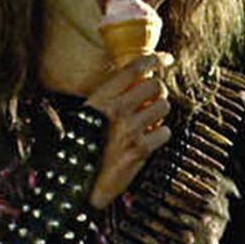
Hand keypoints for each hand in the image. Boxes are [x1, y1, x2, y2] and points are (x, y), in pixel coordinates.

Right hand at [83, 52, 172, 207]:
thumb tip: (135, 80)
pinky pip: (165, 132)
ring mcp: (130, 130)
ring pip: (164, 106)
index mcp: (100, 99)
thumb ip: (109, 97)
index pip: (133, 68)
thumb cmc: (83, 147)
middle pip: (155, 84)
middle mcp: (116, 111)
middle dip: (157, 91)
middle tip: (150, 100)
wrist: (78, 184)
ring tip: (148, 122)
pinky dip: (160, 135)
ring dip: (159, 113)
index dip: (154, 59)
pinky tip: (148, 140)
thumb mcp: (86, 116)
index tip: (164, 59)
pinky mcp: (140, 150)